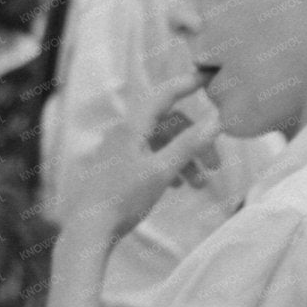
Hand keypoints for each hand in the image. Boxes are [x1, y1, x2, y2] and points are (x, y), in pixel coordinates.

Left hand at [66, 75, 221, 243]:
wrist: (89, 230)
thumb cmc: (123, 199)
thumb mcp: (162, 171)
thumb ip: (190, 144)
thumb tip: (217, 120)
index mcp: (132, 128)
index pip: (165, 95)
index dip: (188, 83)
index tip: (210, 77)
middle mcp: (124, 134)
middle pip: (168, 124)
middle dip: (195, 140)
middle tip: (216, 164)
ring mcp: (119, 151)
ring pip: (161, 144)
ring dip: (184, 159)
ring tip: (200, 185)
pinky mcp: (117, 168)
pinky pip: (150, 157)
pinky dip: (168, 166)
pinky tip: (177, 186)